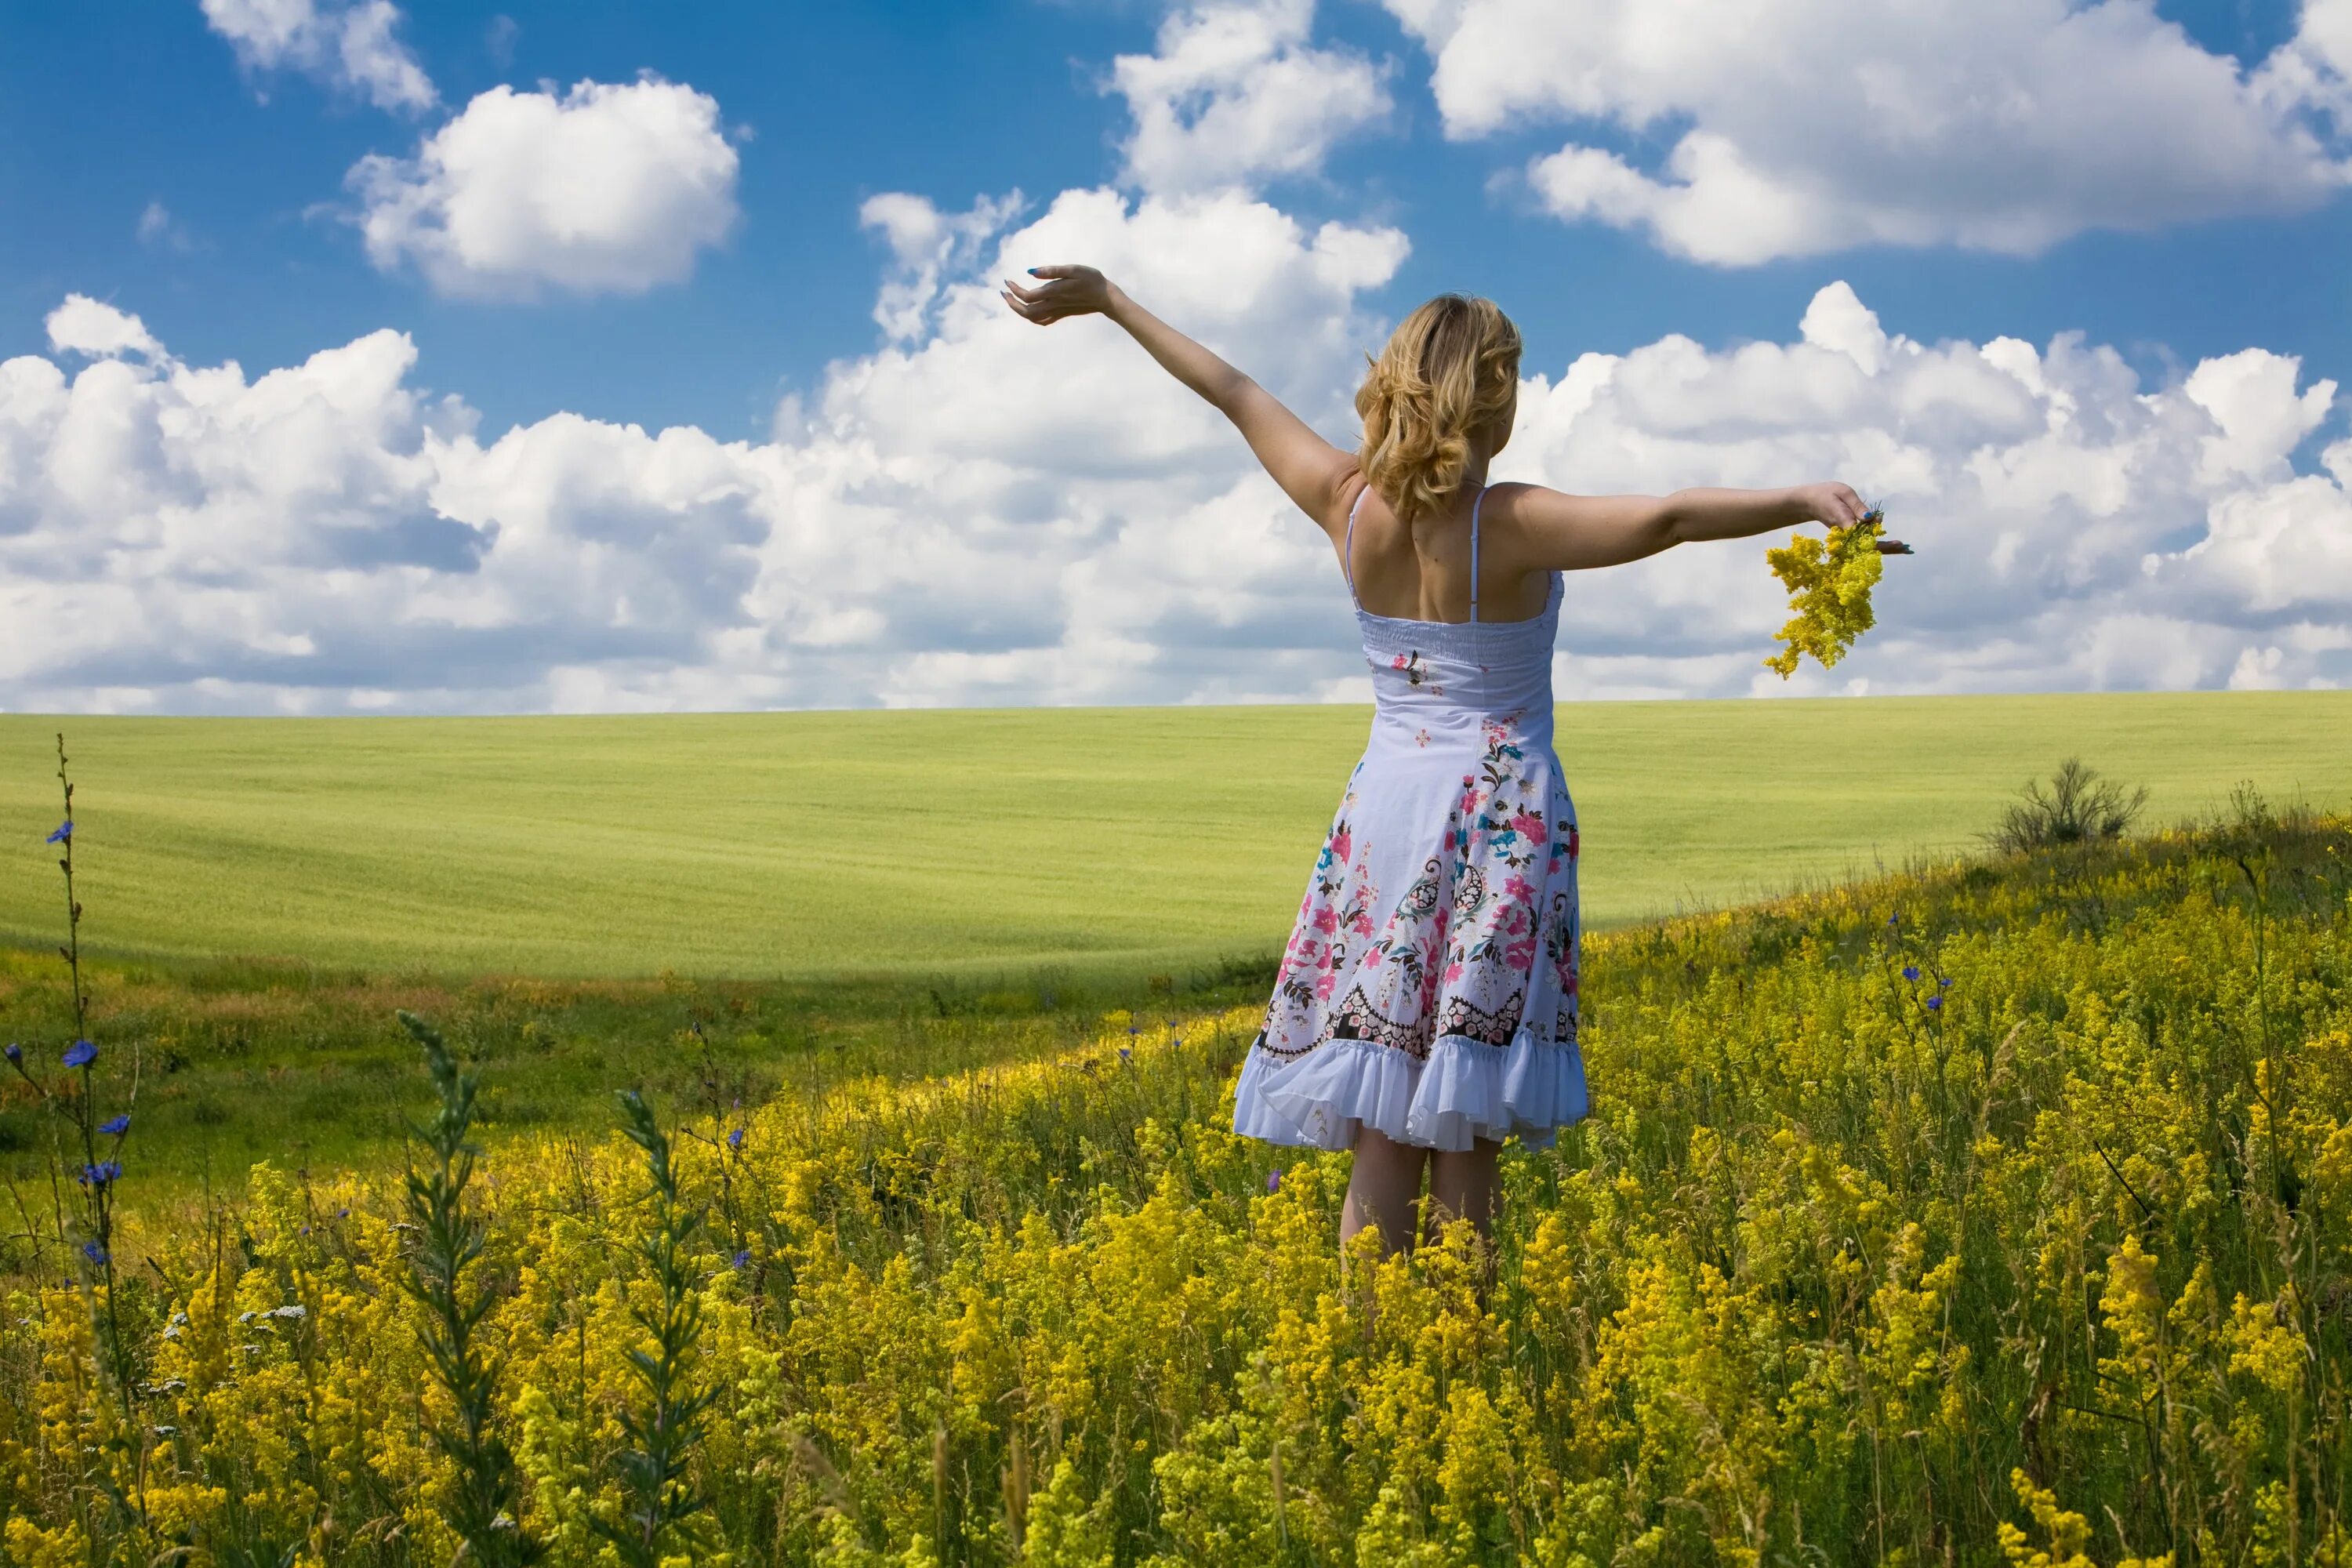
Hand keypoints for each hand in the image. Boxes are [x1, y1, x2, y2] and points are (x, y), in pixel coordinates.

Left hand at [1001, 264, 1114, 324]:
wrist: (1106, 297)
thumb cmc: (1091, 279)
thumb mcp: (1073, 269)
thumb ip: (1051, 271)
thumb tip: (1030, 271)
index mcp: (1055, 293)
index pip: (1027, 296)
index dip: (1014, 290)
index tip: (1007, 281)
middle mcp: (1054, 305)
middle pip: (1026, 311)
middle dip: (1012, 303)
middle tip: (1004, 292)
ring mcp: (1057, 311)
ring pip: (1032, 317)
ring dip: (1019, 309)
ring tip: (1011, 298)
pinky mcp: (1061, 314)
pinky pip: (1042, 321)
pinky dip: (1031, 317)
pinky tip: (1028, 308)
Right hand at [1791, 481, 1910, 551]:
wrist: (1809, 502)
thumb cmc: (1826, 494)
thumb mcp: (1843, 494)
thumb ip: (1857, 507)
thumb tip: (1871, 519)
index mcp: (1845, 523)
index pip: (1864, 536)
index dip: (1882, 541)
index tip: (1899, 543)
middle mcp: (1846, 534)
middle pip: (1867, 546)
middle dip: (1887, 548)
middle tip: (1907, 548)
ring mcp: (1846, 537)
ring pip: (1866, 547)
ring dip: (1886, 548)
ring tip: (1905, 548)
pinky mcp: (1848, 536)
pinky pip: (1863, 543)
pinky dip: (1878, 544)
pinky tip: (1893, 545)